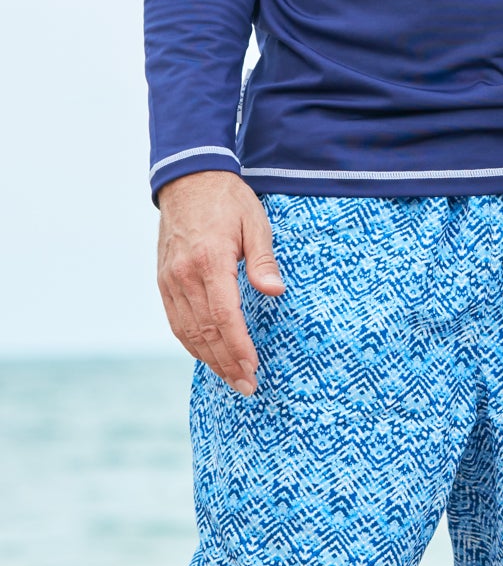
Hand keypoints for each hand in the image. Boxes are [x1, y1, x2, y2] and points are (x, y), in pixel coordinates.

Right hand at [156, 170, 283, 394]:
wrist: (188, 180)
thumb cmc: (229, 201)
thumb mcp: (255, 222)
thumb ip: (263, 260)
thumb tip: (275, 292)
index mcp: (209, 261)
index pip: (224, 316)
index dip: (238, 347)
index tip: (252, 369)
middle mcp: (184, 275)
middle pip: (205, 332)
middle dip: (226, 363)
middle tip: (247, 386)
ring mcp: (169, 279)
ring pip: (187, 331)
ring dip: (209, 359)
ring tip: (231, 378)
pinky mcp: (163, 280)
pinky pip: (176, 320)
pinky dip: (191, 342)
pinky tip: (208, 355)